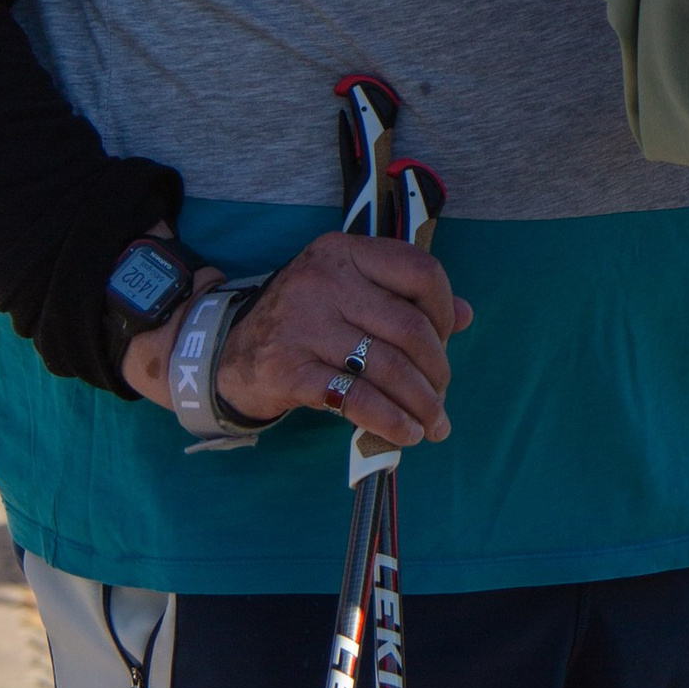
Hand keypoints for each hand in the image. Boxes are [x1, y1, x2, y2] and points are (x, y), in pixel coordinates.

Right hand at [122, 235, 468, 442]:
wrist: (224, 350)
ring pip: (387, 366)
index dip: (443, 311)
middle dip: (436, 371)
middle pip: (408, 328)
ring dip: (420, 403)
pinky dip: (389, 420)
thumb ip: (403, 297)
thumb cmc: (302, 320)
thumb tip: (464, 315)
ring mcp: (302, 324)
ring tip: (432, 424)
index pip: (419, 271)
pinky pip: (355, 398)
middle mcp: (323, 281)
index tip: (445, 343)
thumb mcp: (346, 292)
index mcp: (344, 253)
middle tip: (439, 397)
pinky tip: (405, 434)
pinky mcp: (287, 369)